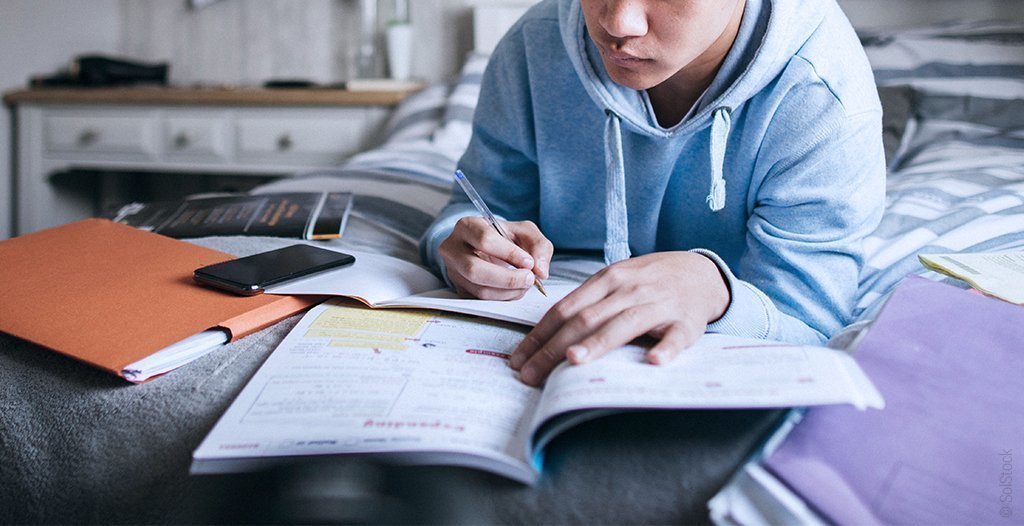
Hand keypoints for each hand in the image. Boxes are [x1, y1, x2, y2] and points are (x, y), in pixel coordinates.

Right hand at [438, 216, 553, 299]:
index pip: (484, 240)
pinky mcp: (460, 289)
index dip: (509, 253)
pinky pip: (482, 300)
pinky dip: (503, 298)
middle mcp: (453, 249)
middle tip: (529, 279)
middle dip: (507, 279)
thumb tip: (540, 271)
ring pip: (479, 289)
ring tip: (525, 284)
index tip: (529, 262)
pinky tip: (514, 290)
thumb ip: (539, 245)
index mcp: (467, 226)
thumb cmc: (505, 237)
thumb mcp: (525, 232)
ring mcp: (453, 271)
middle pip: (474, 269)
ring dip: (508, 291)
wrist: (489, 249)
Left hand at [509, 251, 729, 385]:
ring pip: (623, 324)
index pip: (564, 309)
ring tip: (573, 361)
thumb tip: (546, 338)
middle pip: (585, 319)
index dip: (539, 335)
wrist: (698, 272)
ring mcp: (658, 305)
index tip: (518, 359)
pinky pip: (675, 337)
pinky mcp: (686, 322)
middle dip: (553, 348)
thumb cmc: (647, 281)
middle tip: (530, 375)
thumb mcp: (614, 282)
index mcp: (606, 280)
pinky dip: (666, 348)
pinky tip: (654, 362)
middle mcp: (628, 290)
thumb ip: (586, 304)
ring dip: (597, 343)